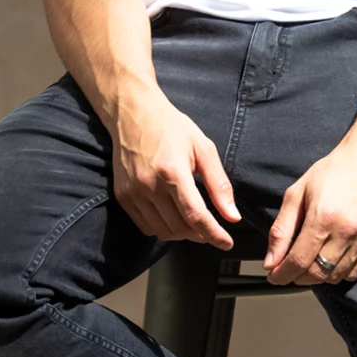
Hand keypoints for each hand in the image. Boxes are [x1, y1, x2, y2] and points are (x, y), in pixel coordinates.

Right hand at [112, 92, 240, 249]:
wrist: (133, 113)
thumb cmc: (170, 127)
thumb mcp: (203, 149)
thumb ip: (219, 185)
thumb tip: (232, 217)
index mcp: (172, 172)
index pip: (196, 216)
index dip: (214, 234)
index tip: (226, 243)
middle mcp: (149, 185)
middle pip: (180, 228)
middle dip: (200, 234)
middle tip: (211, 228)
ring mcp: (133, 193)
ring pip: (164, 231)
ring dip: (182, 234)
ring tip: (193, 223)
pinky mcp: (124, 197)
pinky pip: (147, 227)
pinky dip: (163, 229)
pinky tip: (172, 217)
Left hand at [263, 141, 356, 285]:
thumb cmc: (334, 172)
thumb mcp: (297, 193)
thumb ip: (281, 230)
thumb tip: (270, 262)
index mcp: (323, 217)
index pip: (299, 261)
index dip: (282, 275)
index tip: (274, 276)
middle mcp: (346, 231)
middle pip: (316, 273)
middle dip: (297, 277)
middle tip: (289, 269)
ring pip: (335, 277)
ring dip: (317, 276)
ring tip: (310, 262)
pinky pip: (353, 272)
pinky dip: (338, 273)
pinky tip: (330, 260)